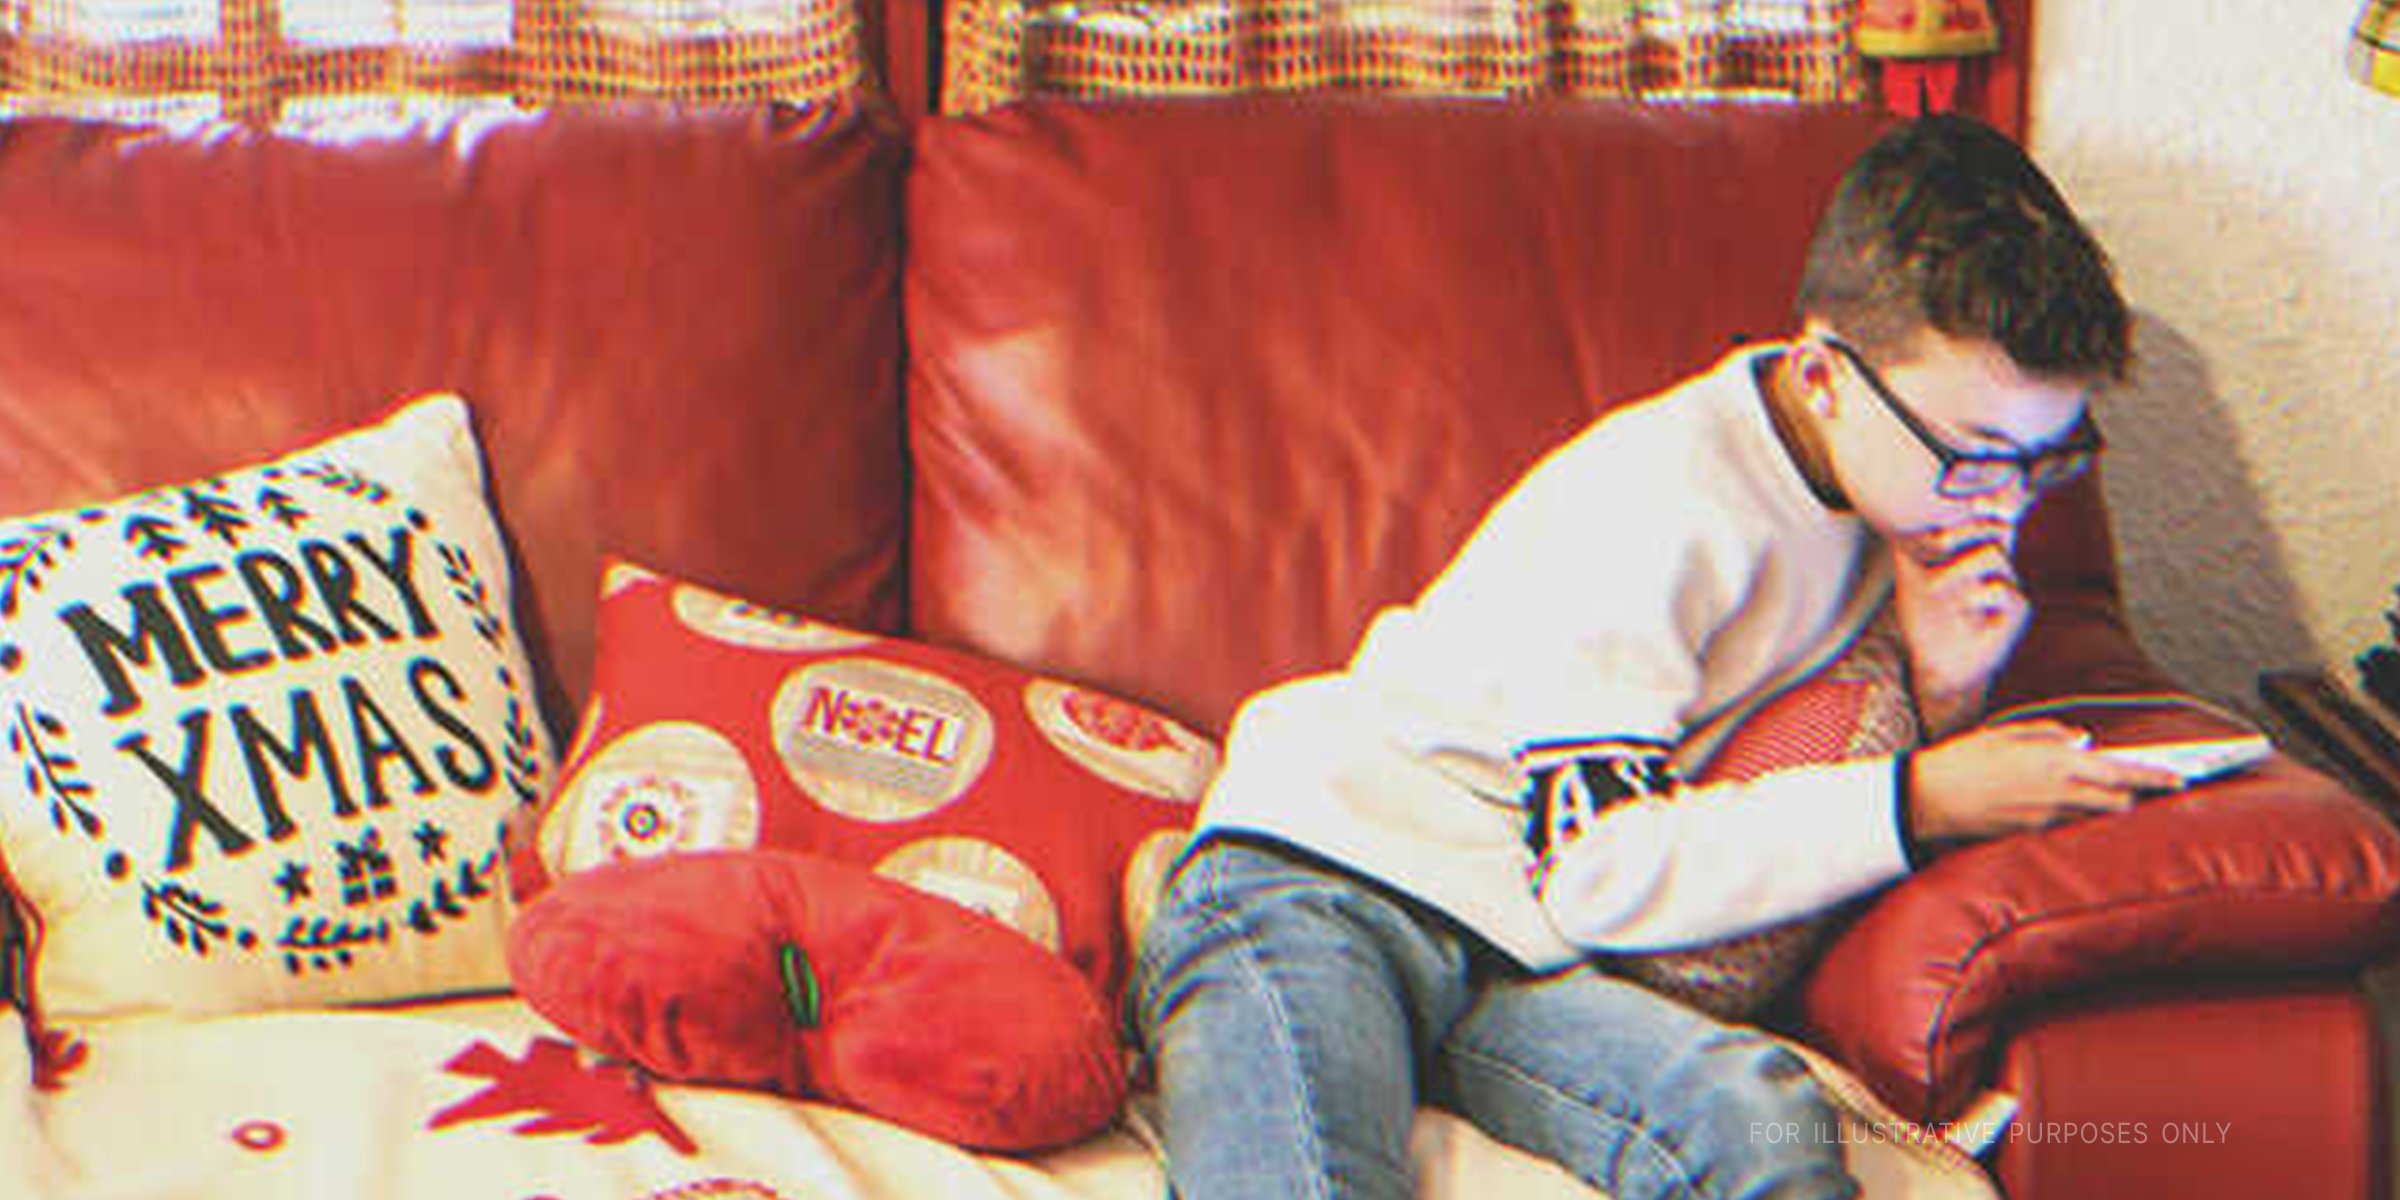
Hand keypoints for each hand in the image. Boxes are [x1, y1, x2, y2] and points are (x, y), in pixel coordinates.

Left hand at [1891, 520, 2027, 733]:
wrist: (1935, 662)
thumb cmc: (1925, 615)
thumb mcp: (1910, 574)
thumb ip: (1906, 541)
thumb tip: (1886, 506)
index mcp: (1973, 549)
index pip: (1984, 513)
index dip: (1974, 501)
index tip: (1949, 504)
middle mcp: (1995, 563)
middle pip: (1992, 525)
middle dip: (1961, 529)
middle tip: (1933, 545)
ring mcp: (2007, 586)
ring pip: (1993, 556)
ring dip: (1958, 569)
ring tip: (1933, 587)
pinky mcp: (2014, 613)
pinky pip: (2005, 592)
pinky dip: (1978, 596)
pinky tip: (1960, 609)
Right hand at [1906, 720, 2185, 841]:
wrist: (1926, 798)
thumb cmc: (1962, 759)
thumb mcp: (2005, 732)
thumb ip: (2049, 734)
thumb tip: (2080, 740)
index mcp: (2056, 762)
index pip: (2121, 772)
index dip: (2153, 777)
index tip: (2179, 779)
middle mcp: (2057, 792)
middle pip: (2116, 800)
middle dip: (2132, 795)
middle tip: (2142, 790)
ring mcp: (2045, 817)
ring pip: (2093, 814)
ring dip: (2102, 805)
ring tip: (2099, 796)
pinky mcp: (2030, 833)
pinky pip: (2064, 823)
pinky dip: (2071, 813)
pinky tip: (2056, 805)